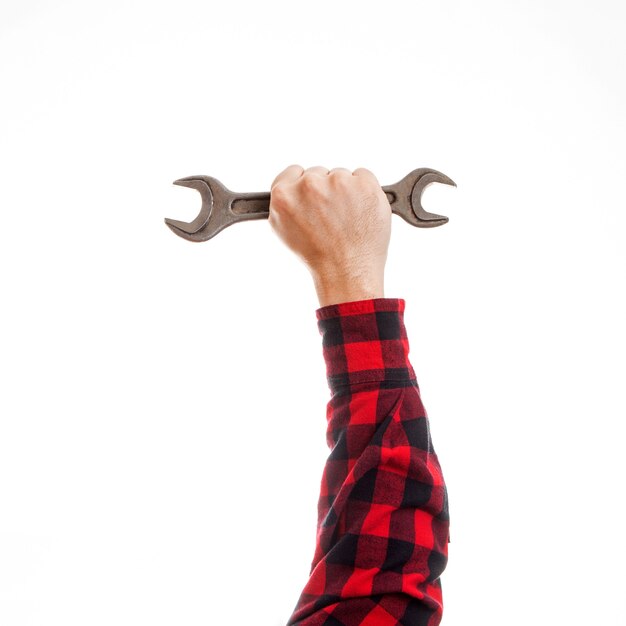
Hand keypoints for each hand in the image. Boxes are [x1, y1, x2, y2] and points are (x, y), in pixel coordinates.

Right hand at [268, 165, 391, 306]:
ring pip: (342, 175)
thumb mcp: (284, 231)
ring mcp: (339, 182)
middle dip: (325, 191)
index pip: (294, 172)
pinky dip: (365, 191)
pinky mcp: (365, 184)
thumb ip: (285, 203)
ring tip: (347, 220)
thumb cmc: (318, 256)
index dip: (303, 186)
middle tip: (331, 218)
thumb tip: (290, 187)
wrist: (347, 271)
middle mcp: (310, 184)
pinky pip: (364, 176)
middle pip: (319, 173)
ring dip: (346, 191)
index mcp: (284, 194)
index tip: (311, 200)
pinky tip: (361, 212)